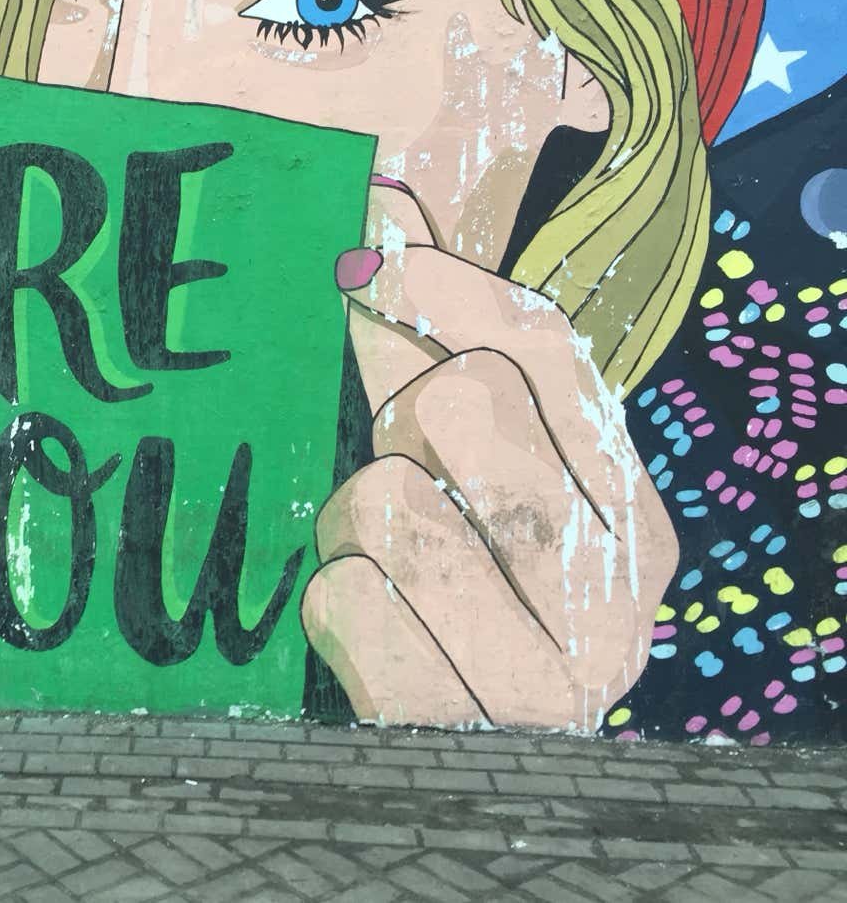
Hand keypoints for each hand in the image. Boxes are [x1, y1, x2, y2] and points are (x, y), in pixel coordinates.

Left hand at [301, 181, 677, 728]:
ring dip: (355, 523)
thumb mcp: (474, 473)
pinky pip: (338, 599)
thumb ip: (435, 345)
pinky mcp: (444, 729)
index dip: (442, 286)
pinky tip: (372, 630)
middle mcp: (610, 596)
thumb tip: (378, 200)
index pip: (543, 351)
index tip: (367, 251)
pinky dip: (331, 603)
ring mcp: (536, 680)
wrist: (468, 760)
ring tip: (388, 567)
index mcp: (629, 515)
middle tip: (399, 470)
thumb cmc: (463, 593)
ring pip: (387, 505)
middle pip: (462, 408)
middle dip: (400, 423)